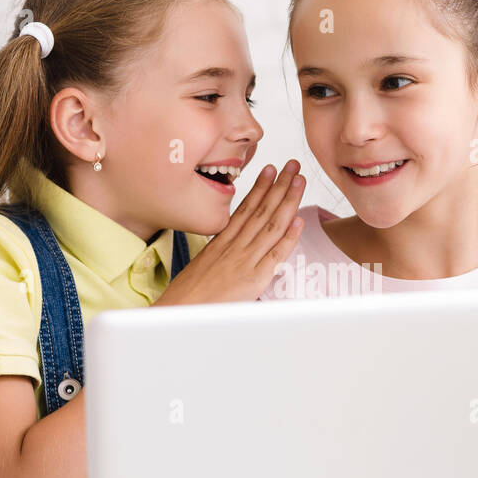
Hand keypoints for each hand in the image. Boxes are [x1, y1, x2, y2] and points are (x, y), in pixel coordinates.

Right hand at [154, 160, 305, 304]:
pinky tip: (298, 220)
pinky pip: (275, 255)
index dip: (261, 188)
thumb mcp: (202, 266)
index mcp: (221, 241)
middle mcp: (234, 246)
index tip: (271, 170)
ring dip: (287, 201)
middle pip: (261, 210)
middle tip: (292, 165)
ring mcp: (245, 260)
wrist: (178, 311)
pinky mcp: (254, 279)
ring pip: (271, 225)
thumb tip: (230, 250)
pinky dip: (288, 237)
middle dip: (279, 185)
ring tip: (298, 180)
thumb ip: (219, 254)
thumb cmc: (187, 295)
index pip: (245, 208)